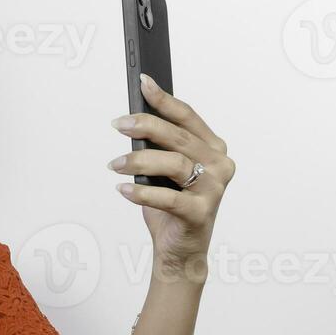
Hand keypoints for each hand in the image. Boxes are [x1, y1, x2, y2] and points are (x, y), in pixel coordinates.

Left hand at [108, 73, 233, 275]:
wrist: (180, 251)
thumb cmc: (171, 207)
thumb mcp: (165, 172)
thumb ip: (159, 147)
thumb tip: (133, 121)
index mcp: (214, 149)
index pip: (188, 117)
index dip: (164, 99)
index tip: (143, 83)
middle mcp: (220, 166)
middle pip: (179, 137)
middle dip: (146, 125)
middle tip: (118, 124)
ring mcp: (214, 190)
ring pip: (175, 163)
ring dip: (140, 160)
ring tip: (115, 164)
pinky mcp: (201, 214)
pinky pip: (169, 198)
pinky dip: (142, 192)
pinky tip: (123, 189)